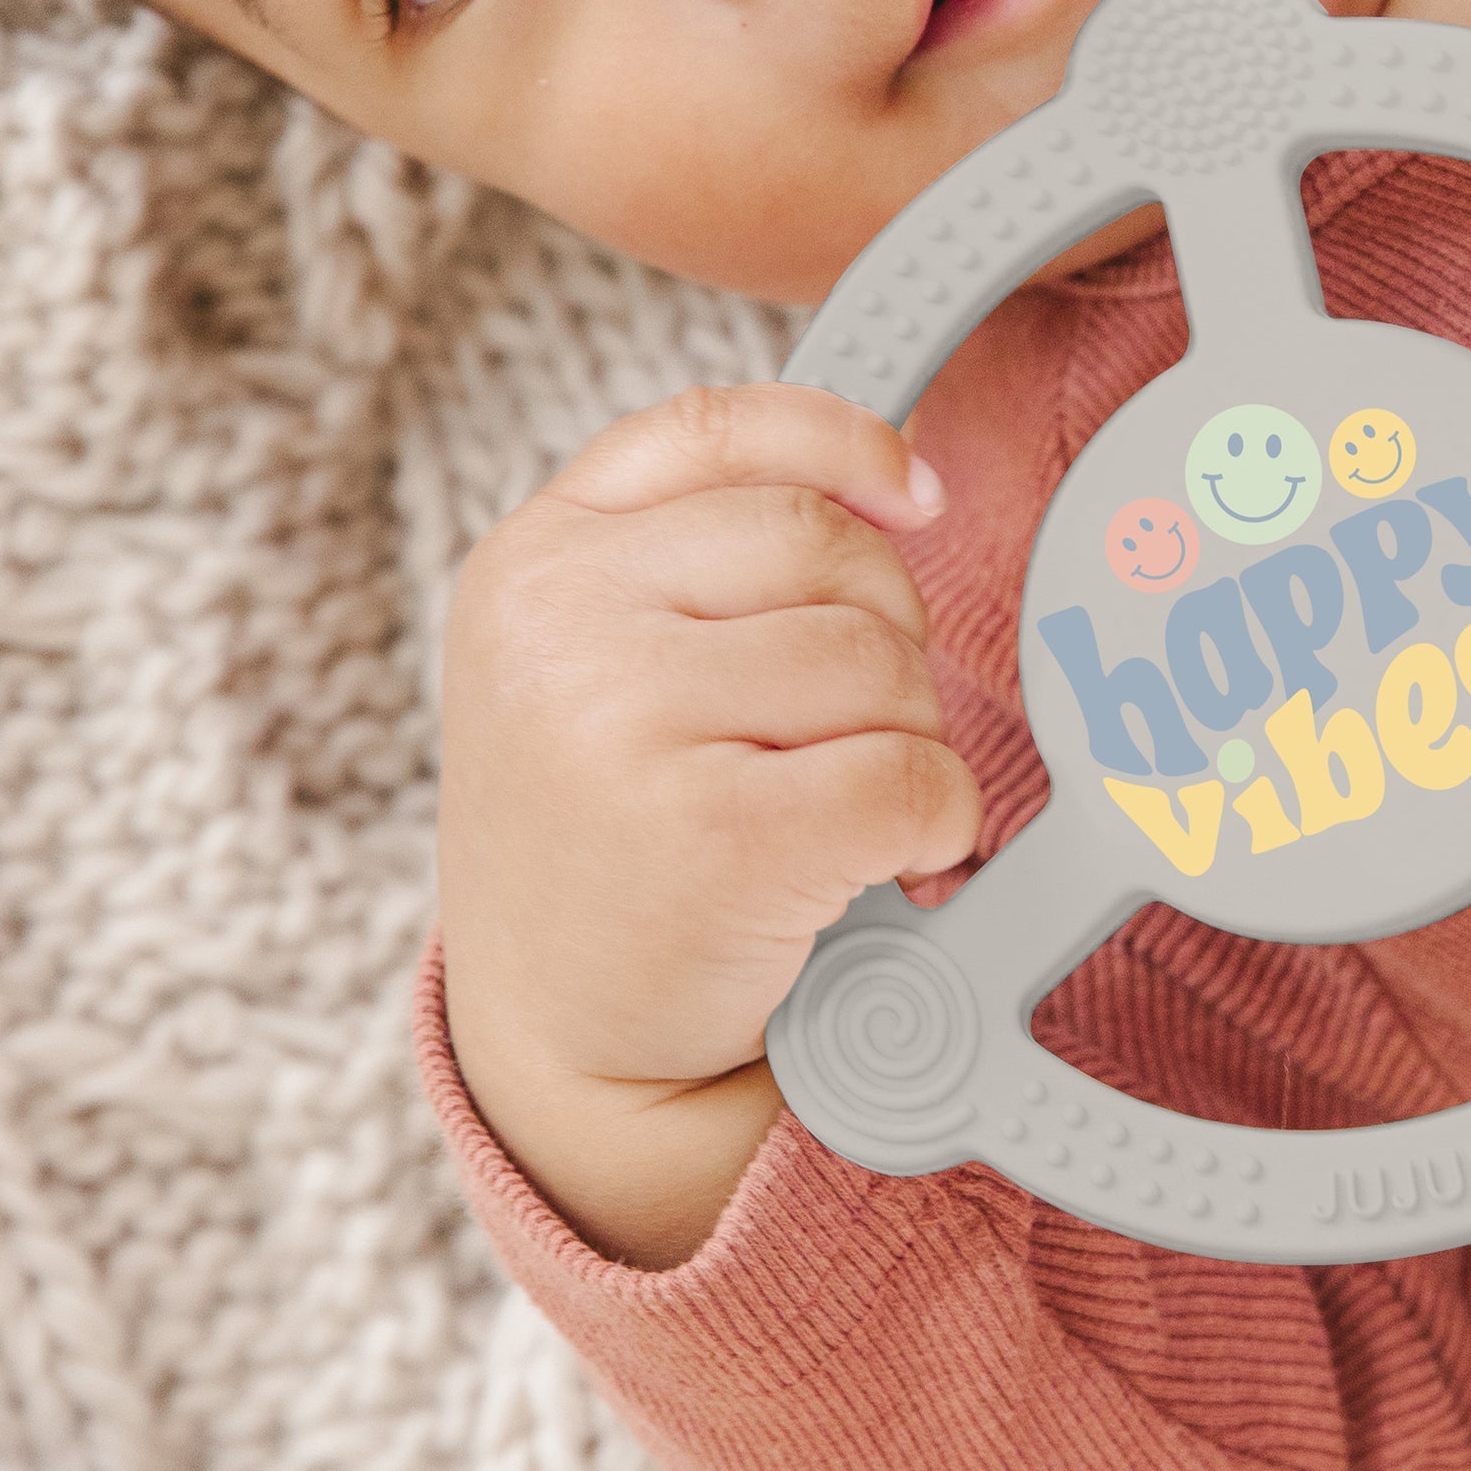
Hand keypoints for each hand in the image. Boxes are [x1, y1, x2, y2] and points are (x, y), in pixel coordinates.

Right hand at [436, 384, 979, 1267]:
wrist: (563, 1042)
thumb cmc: (613, 835)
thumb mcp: (600, 661)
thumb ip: (707, 552)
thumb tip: (905, 477)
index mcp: (534, 560)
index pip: (716, 428)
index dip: (844, 442)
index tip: (918, 493)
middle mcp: (560, 624)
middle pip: (827, 547)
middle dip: (883, 632)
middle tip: (848, 730)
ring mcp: (622, 725)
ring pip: (877, 659)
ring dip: (906, 735)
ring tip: (841, 806)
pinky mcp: (712, 837)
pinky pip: (907, 774)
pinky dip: (936, 822)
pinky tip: (885, 861)